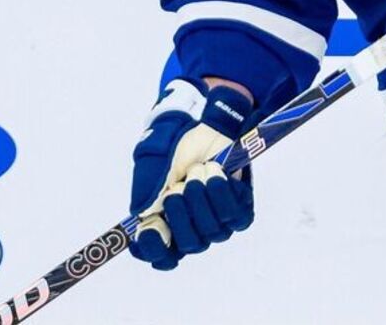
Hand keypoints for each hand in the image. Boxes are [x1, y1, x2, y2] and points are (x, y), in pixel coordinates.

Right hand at [129, 78, 254, 270]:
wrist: (204, 127)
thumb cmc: (175, 151)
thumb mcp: (152, 169)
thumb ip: (145, 194)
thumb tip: (145, 218)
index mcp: (166, 226)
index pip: (161, 257)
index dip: (155, 249)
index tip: (150, 229)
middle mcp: (193, 230)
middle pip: (190, 245)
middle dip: (182, 212)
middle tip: (178, 186)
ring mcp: (218, 223)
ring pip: (213, 230)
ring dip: (202, 195)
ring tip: (198, 169)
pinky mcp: (240, 210)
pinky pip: (235, 216)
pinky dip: (222, 192)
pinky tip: (215, 171)